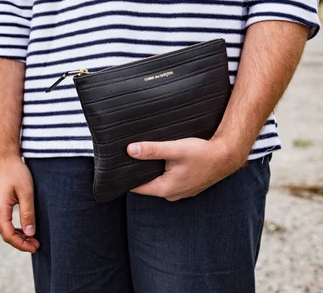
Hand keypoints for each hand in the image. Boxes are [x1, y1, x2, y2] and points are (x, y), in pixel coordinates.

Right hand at [0, 156, 38, 252]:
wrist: (4, 157)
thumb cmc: (15, 172)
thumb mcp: (26, 192)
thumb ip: (27, 213)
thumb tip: (30, 233)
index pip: (9, 235)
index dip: (22, 244)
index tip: (35, 247)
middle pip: (6, 234)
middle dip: (21, 242)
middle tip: (37, 245)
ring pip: (5, 228)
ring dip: (18, 235)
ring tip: (33, 239)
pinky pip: (5, 221)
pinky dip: (14, 227)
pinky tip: (25, 228)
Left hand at [127, 137, 245, 200]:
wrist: (227, 156)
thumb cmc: (203, 153)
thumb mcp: (175, 149)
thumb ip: (152, 150)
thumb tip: (130, 150)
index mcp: (165, 189)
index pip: (136, 187)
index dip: (126, 177)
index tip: (116, 168)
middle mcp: (171, 194)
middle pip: (147, 184)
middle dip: (138, 173)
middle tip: (127, 159)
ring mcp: (180, 191)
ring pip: (158, 182)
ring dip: (152, 172)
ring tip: (144, 158)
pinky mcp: (187, 186)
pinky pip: (168, 181)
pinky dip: (164, 172)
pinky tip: (164, 161)